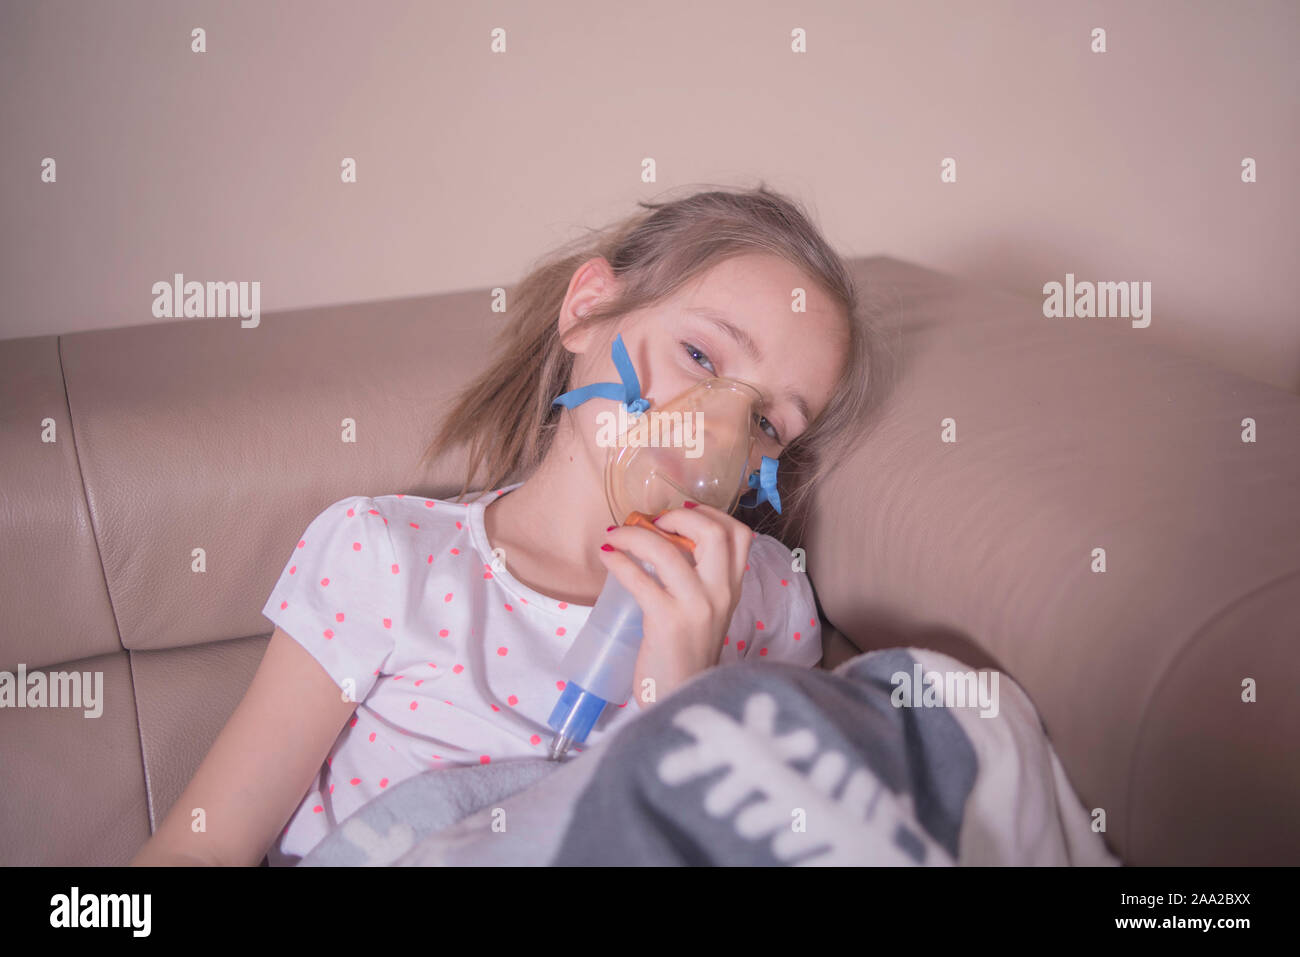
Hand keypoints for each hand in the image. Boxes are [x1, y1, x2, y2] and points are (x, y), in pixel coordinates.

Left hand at [597, 502, 752, 707]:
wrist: (679, 699)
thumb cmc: (686, 656)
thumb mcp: (706, 614)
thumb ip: (699, 581)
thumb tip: (662, 541)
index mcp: (732, 589)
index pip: (740, 535)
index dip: (711, 514)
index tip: (682, 514)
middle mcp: (721, 594)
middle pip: (713, 533)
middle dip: (678, 517)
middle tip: (653, 522)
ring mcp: (696, 607)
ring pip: (668, 550)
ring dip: (635, 534)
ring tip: (616, 535)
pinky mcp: (667, 622)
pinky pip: (639, 578)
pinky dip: (619, 560)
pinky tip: (607, 556)